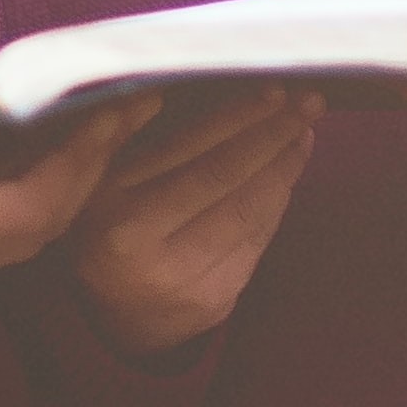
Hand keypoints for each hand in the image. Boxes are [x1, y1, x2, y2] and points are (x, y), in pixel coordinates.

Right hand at [0, 65, 138, 295]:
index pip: (18, 208)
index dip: (72, 163)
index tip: (103, 107)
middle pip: (42, 224)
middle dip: (91, 166)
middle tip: (131, 102)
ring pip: (39, 233)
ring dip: (81, 180)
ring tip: (117, 117)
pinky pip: (23, 233)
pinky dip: (57, 191)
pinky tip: (78, 147)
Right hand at [72, 90, 319, 354]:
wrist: (115, 316)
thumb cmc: (107, 227)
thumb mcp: (96, 180)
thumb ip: (128, 136)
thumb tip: (181, 91)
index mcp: (116, 210)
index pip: (191, 151)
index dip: (238, 118)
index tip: (274, 90)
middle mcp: (149, 249)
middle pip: (228, 179)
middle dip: (275, 136)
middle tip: (309, 104)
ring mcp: (185, 279)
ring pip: (251, 211)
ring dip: (285, 167)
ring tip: (302, 133)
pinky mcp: (215, 299)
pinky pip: (258, 240)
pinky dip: (276, 202)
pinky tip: (286, 175)